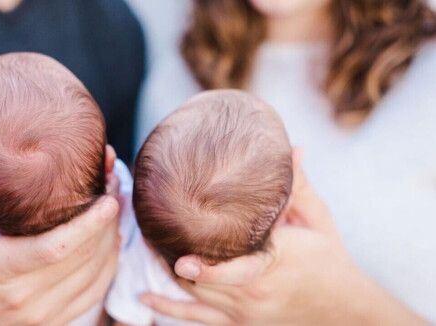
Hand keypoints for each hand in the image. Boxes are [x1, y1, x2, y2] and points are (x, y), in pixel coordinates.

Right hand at [0, 139, 120, 325]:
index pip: (57, 248)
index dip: (89, 224)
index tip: (108, 199)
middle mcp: (22, 297)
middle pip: (83, 259)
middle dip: (107, 224)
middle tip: (116, 191)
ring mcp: (37, 316)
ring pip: (93, 279)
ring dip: (111, 245)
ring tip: (117, 214)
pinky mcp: (46, 325)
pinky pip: (90, 298)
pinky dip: (106, 271)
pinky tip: (110, 248)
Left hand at [140, 148, 427, 325]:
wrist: (343, 309)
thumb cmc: (329, 259)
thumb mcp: (319, 220)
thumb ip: (300, 186)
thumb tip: (294, 148)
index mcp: (276, 261)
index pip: (240, 267)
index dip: (209, 268)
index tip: (181, 258)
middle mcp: (257, 290)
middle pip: (205, 281)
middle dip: (173, 259)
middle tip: (147, 234)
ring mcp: (246, 311)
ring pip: (196, 297)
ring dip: (168, 275)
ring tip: (145, 250)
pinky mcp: (241, 324)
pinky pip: (198, 319)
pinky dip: (169, 309)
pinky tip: (144, 299)